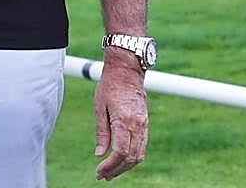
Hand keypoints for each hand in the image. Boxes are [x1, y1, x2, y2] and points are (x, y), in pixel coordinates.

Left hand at [93, 52, 148, 179]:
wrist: (127, 69)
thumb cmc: (109, 85)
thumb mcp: (99, 108)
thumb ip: (101, 133)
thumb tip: (100, 155)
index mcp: (124, 120)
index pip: (119, 153)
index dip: (109, 167)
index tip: (99, 172)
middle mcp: (137, 124)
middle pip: (131, 157)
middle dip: (117, 170)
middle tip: (103, 176)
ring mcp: (144, 123)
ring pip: (139, 154)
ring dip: (125, 166)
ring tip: (111, 171)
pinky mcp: (146, 122)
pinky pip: (142, 145)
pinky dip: (133, 156)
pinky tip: (121, 159)